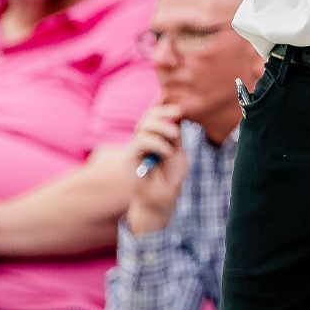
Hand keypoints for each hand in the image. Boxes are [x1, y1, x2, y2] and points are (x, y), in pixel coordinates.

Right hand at [126, 102, 187, 233]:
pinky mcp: (129, 159)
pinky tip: (167, 151)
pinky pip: (140, 142)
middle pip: (146, 118)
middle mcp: (142, 141)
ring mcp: (134, 149)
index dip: (164, 109)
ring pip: (142, 127)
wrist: (162, 200)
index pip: (153, 116)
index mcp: (154, 137)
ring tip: (175, 137)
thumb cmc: (170, 178)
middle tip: (177, 123)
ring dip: (162, 128)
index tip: (180, 110)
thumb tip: (173, 117)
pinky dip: (156, 143)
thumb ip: (174, 137)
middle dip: (162, 115)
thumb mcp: (178, 153)